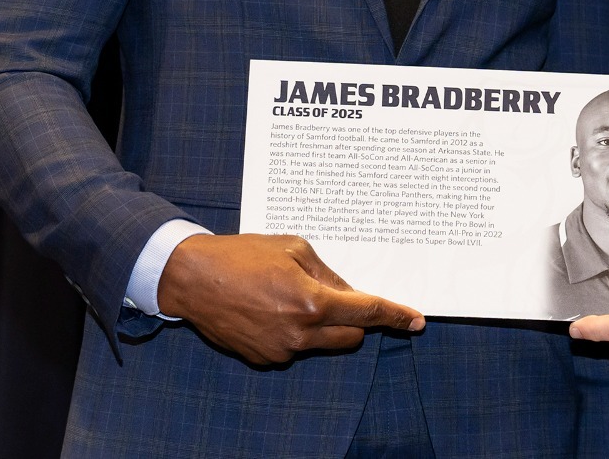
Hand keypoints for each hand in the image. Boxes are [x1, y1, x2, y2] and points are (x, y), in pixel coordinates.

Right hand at [155, 233, 423, 365]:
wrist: (192, 278)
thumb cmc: (242, 255)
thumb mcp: (294, 249)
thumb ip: (328, 274)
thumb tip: (349, 293)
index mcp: (312, 302)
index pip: (367, 312)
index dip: (395, 316)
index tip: (416, 321)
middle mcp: (300, 333)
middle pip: (350, 336)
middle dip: (353, 319)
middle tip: (335, 295)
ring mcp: (281, 350)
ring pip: (322, 343)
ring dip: (320, 324)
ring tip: (287, 294)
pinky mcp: (264, 358)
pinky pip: (295, 347)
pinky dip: (294, 331)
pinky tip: (269, 308)